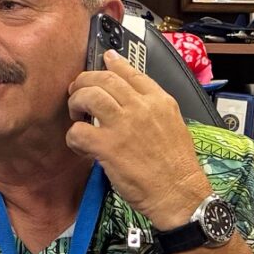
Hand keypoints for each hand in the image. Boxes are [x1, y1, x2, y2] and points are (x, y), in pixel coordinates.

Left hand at [68, 51, 212, 228]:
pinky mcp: (108, 147)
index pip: (131, 72)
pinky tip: (79, 143)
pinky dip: (74, 135)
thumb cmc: (178, 166)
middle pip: (104, 79)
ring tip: (76, 114)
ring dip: (76, 101)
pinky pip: (79, 131)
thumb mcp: (175, 125)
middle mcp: (141, 107)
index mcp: (160, 101)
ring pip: (89, 96)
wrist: (179, 193)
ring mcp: (123, 125)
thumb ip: (155, 109)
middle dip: (86, 81)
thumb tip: (135, 101)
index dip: (113, 64)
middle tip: (78, 91)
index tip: (105, 60)